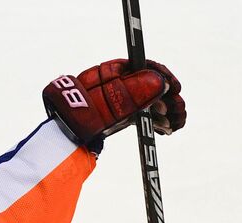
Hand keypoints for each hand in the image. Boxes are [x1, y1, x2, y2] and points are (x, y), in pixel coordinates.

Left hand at [43, 59, 185, 148]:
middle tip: (179, 114)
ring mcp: (120, 100)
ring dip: (166, 112)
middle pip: (152, 86)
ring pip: (150, 101)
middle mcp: (120, 83)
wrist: (62, 136)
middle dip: (169, 99)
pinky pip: (144, 114)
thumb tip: (162, 82)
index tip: (176, 89)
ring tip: (174, 126)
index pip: (147, 67)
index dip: (164, 77)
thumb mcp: (110, 100)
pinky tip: (166, 130)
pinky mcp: (119, 116)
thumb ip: (136, 90)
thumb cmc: (82, 114)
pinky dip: (155, 120)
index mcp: (115, 71)